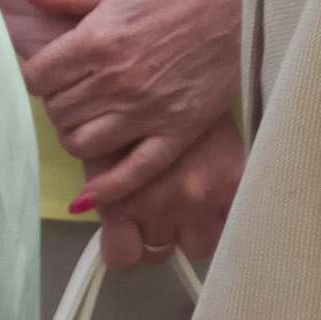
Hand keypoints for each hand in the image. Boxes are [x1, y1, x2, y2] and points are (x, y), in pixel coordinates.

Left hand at [9, 0, 245, 175]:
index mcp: (98, 39)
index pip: (36, 77)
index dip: (40, 72)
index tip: (55, 68)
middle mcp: (117, 80)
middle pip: (57, 111)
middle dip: (60, 99)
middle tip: (77, 88)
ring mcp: (149, 109)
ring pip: (82, 143)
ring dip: (77, 133)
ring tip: (90, 117)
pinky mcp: (180, 128)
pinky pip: (135, 172)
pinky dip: (109, 187)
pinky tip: (93, 191)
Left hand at [75, 112, 245, 271]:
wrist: (181, 61)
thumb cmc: (133, 105)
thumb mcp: (103, 146)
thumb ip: (99, 183)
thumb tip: (85, 207)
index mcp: (125, 201)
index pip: (123, 258)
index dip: (125, 245)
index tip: (131, 230)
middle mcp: (164, 206)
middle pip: (158, 252)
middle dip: (156, 232)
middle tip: (159, 204)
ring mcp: (204, 196)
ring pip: (199, 246)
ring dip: (192, 230)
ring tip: (188, 202)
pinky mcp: (235, 180)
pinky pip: (233, 222)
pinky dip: (223, 214)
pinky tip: (215, 196)